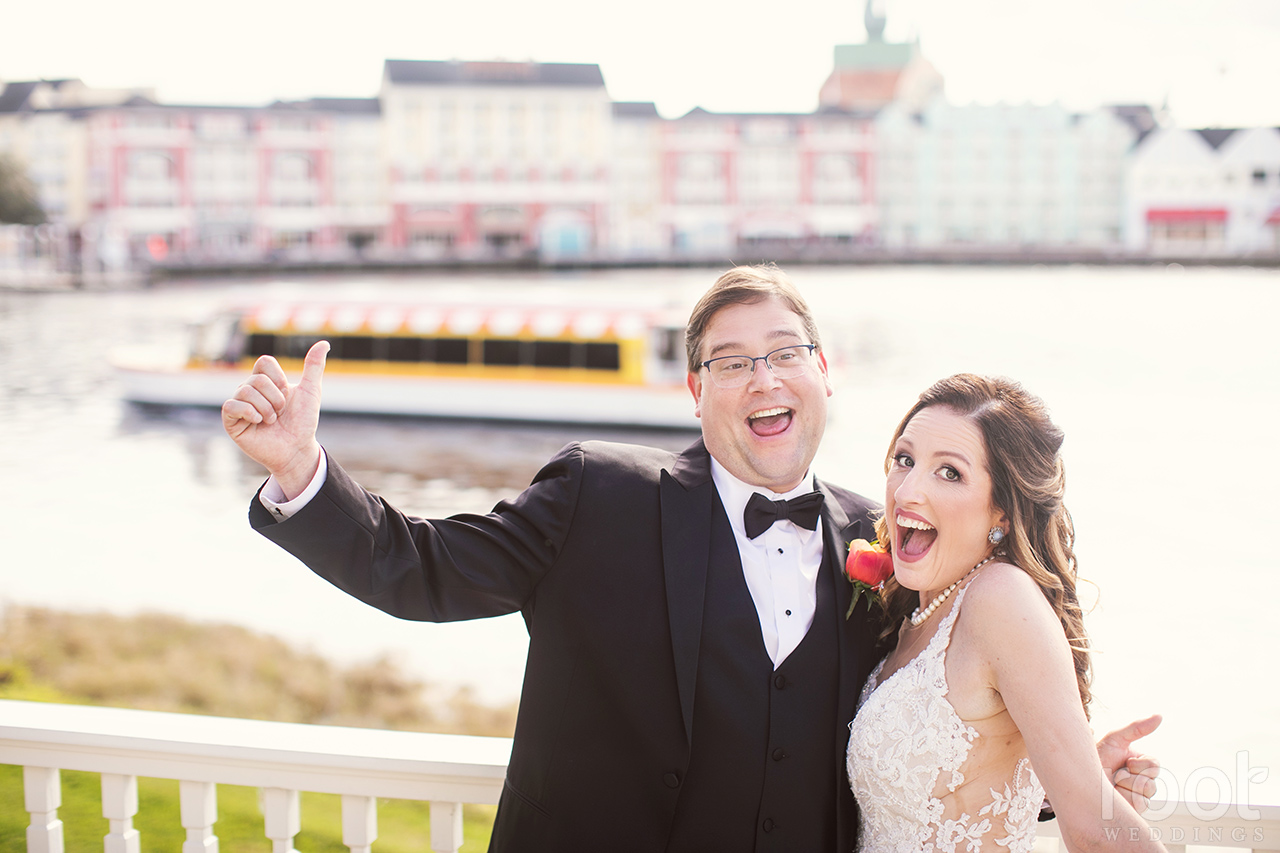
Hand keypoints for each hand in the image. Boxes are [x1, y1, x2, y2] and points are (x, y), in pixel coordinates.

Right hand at [222, 340, 328, 498]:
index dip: (279, 379)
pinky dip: (249, 412)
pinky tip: (258, 422)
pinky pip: (231, 406)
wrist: (297, 449)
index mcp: (265, 381)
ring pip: (245, 391)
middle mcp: (249, 390)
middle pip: (256, 379)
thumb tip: (324, 343)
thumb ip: (314, 367)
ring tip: (272, 421)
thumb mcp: (310, 391)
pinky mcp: (231, 421)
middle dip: (275, 398)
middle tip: (280, 413)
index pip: (264, 362)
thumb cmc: (303, 422)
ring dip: (266, 409)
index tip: (287, 395)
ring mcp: (239, 405)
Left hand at [1096, 714, 1161, 813]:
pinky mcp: (1131, 808)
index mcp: (1142, 764)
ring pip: (1144, 794)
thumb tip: (1160, 716)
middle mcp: (1143, 781)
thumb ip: (1137, 728)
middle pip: (1151, 783)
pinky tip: (1112, 793)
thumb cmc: (1097, 756)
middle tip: (1116, 773)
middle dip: (1130, 776)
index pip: (1155, 766)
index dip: (1139, 764)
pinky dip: (1122, 796)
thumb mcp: (1116, 739)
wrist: (1079, 775)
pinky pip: (1136, 804)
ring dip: (1124, 785)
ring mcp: (1138, 796)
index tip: (1125, 761)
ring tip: (1112, 782)